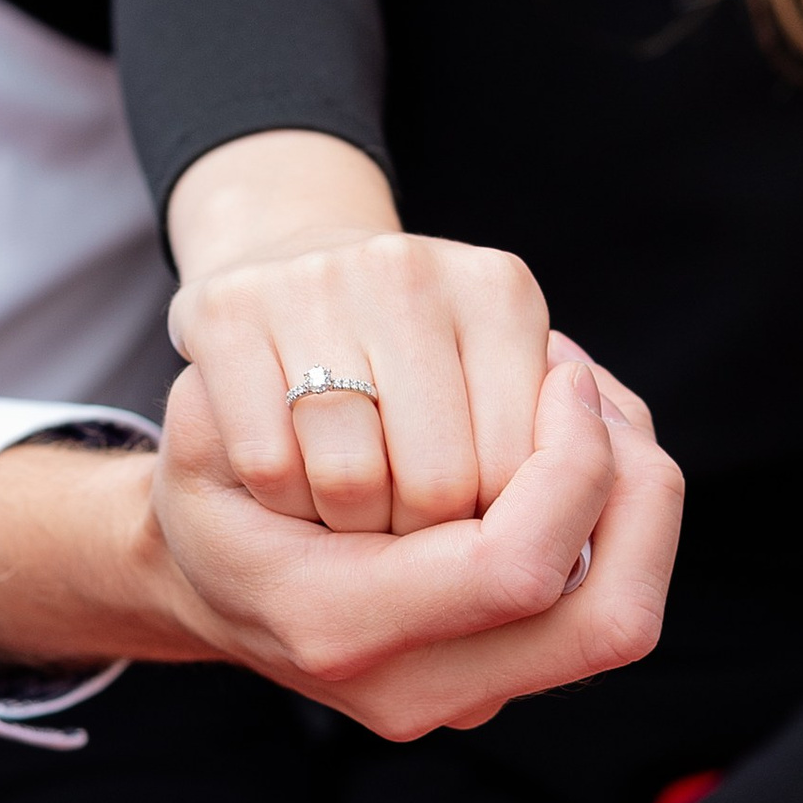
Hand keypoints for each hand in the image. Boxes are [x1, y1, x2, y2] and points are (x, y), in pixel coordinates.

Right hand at [148, 335, 681, 739]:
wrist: (191, 584)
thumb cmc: (211, 484)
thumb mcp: (205, 432)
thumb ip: (286, 414)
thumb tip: (395, 389)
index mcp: (334, 623)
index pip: (515, 567)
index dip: (567, 464)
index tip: (563, 373)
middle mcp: (406, 686)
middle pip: (613, 623)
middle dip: (635, 492)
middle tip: (605, 399)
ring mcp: (452, 702)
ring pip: (621, 619)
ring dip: (629, 506)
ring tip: (589, 418)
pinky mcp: (484, 691)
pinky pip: (597, 614)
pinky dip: (613, 535)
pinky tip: (572, 462)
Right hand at [174, 224, 553, 536]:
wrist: (272, 283)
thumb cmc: (395, 380)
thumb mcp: (493, 390)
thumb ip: (543, 446)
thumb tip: (576, 503)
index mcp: (500, 289)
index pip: (524, 465)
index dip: (509, 523)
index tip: (481, 522)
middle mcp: (409, 267)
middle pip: (444, 484)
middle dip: (425, 535)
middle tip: (405, 518)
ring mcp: (314, 279)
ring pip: (353, 481)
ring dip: (348, 524)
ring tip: (349, 500)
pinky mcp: (227, 308)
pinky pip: (270, 463)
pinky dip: (279, 495)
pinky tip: (288, 473)